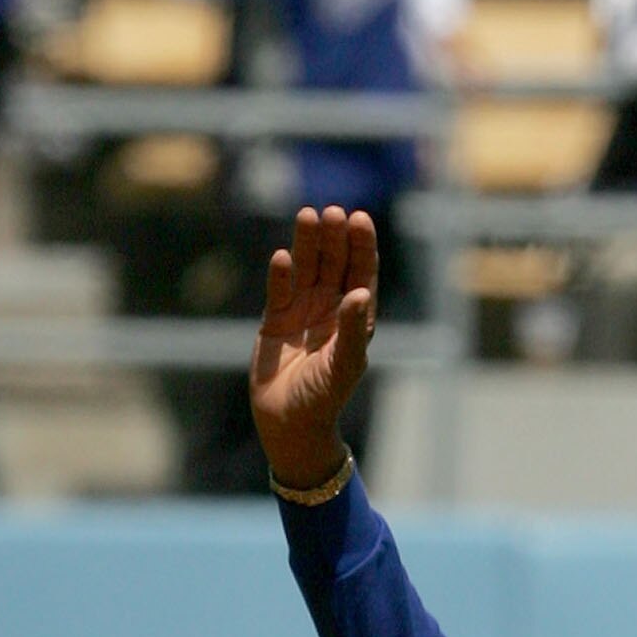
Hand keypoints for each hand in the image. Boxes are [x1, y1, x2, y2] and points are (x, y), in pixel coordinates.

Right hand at [250, 203, 378, 490]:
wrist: (290, 424)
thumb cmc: (324, 399)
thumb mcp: (343, 364)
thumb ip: (351, 329)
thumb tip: (359, 292)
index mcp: (354, 319)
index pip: (361, 273)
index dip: (362, 246)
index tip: (360, 219)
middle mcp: (329, 309)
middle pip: (334, 263)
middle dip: (335, 237)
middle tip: (332, 212)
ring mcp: (301, 311)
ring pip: (306, 268)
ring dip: (308, 243)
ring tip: (308, 215)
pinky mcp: (274, 319)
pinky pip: (278, 289)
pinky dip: (281, 274)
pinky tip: (283, 257)